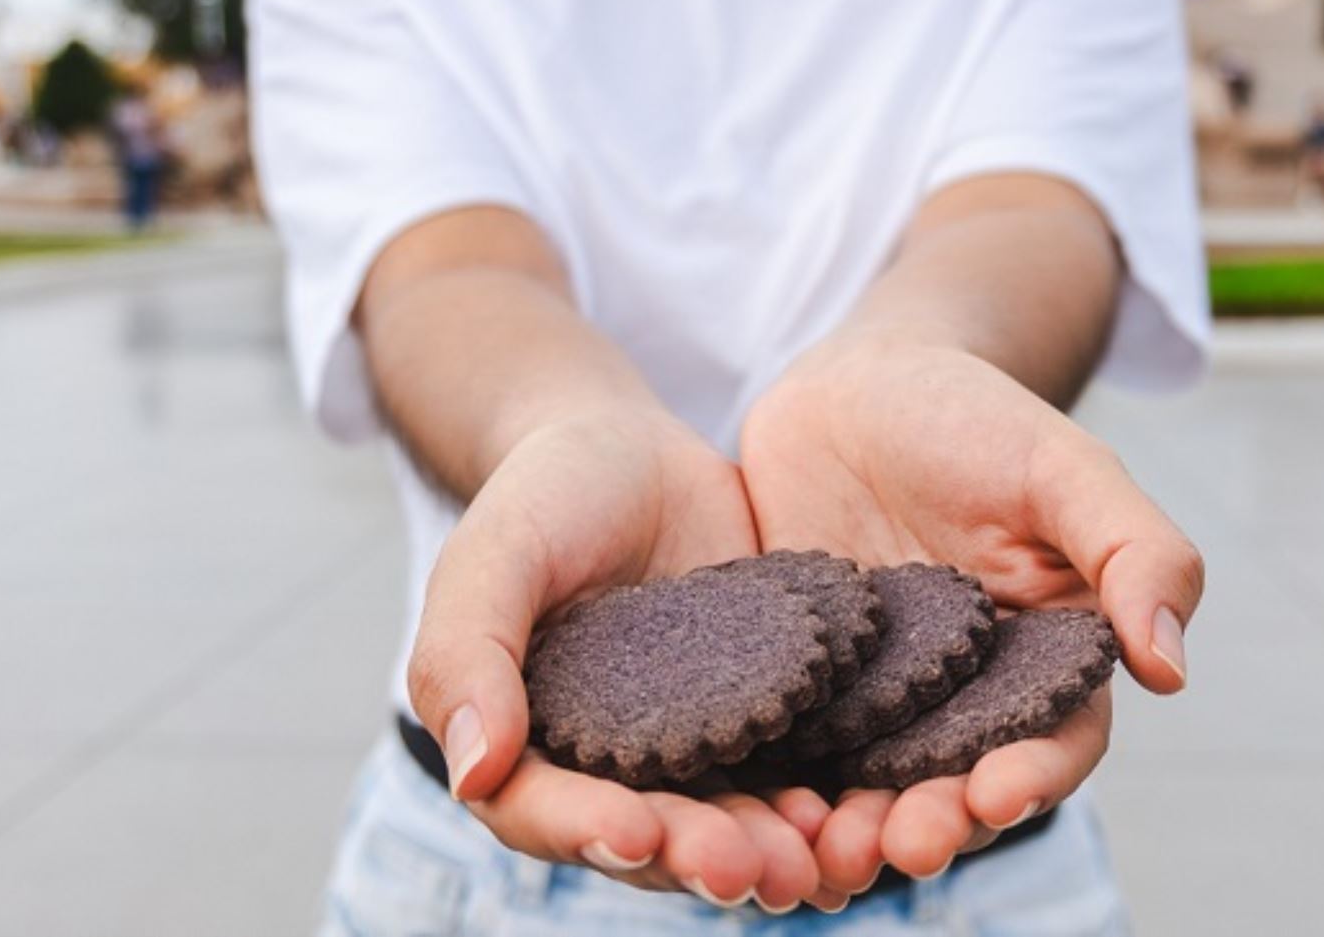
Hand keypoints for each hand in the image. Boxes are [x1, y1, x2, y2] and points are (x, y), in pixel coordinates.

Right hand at [406, 406, 830, 910]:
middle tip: (752, 869)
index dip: (588, 829)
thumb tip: (471, 772)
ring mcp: (692, 753)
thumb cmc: (545, 495)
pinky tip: (857, 811)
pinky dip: (824, 805)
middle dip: (699, 857)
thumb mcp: (494, 554)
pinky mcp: (764, 724)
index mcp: (526, 745)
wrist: (635, 455)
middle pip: (650, 838)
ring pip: (728, 825)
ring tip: (814, 858)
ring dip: (769, 853)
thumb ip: (466, 652)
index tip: (638, 833)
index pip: (545, 810)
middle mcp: (609, 770)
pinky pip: (793, 776)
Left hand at [739, 333, 1203, 895]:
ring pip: (867, 783)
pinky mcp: (797, 681)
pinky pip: (787, 742)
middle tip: (897, 848)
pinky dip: (775, 782)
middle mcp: (963, 695)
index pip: (1053, 739)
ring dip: (852, 828)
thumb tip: (1171, 670)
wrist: (856, 384)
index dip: (1032, 777)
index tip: (993, 797)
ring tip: (823, 855)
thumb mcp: (1063, 466)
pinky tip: (748, 804)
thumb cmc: (974, 415)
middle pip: (954, 783)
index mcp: (1044, 658)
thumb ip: (1133, 553)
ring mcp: (874, 694)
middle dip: (931, 823)